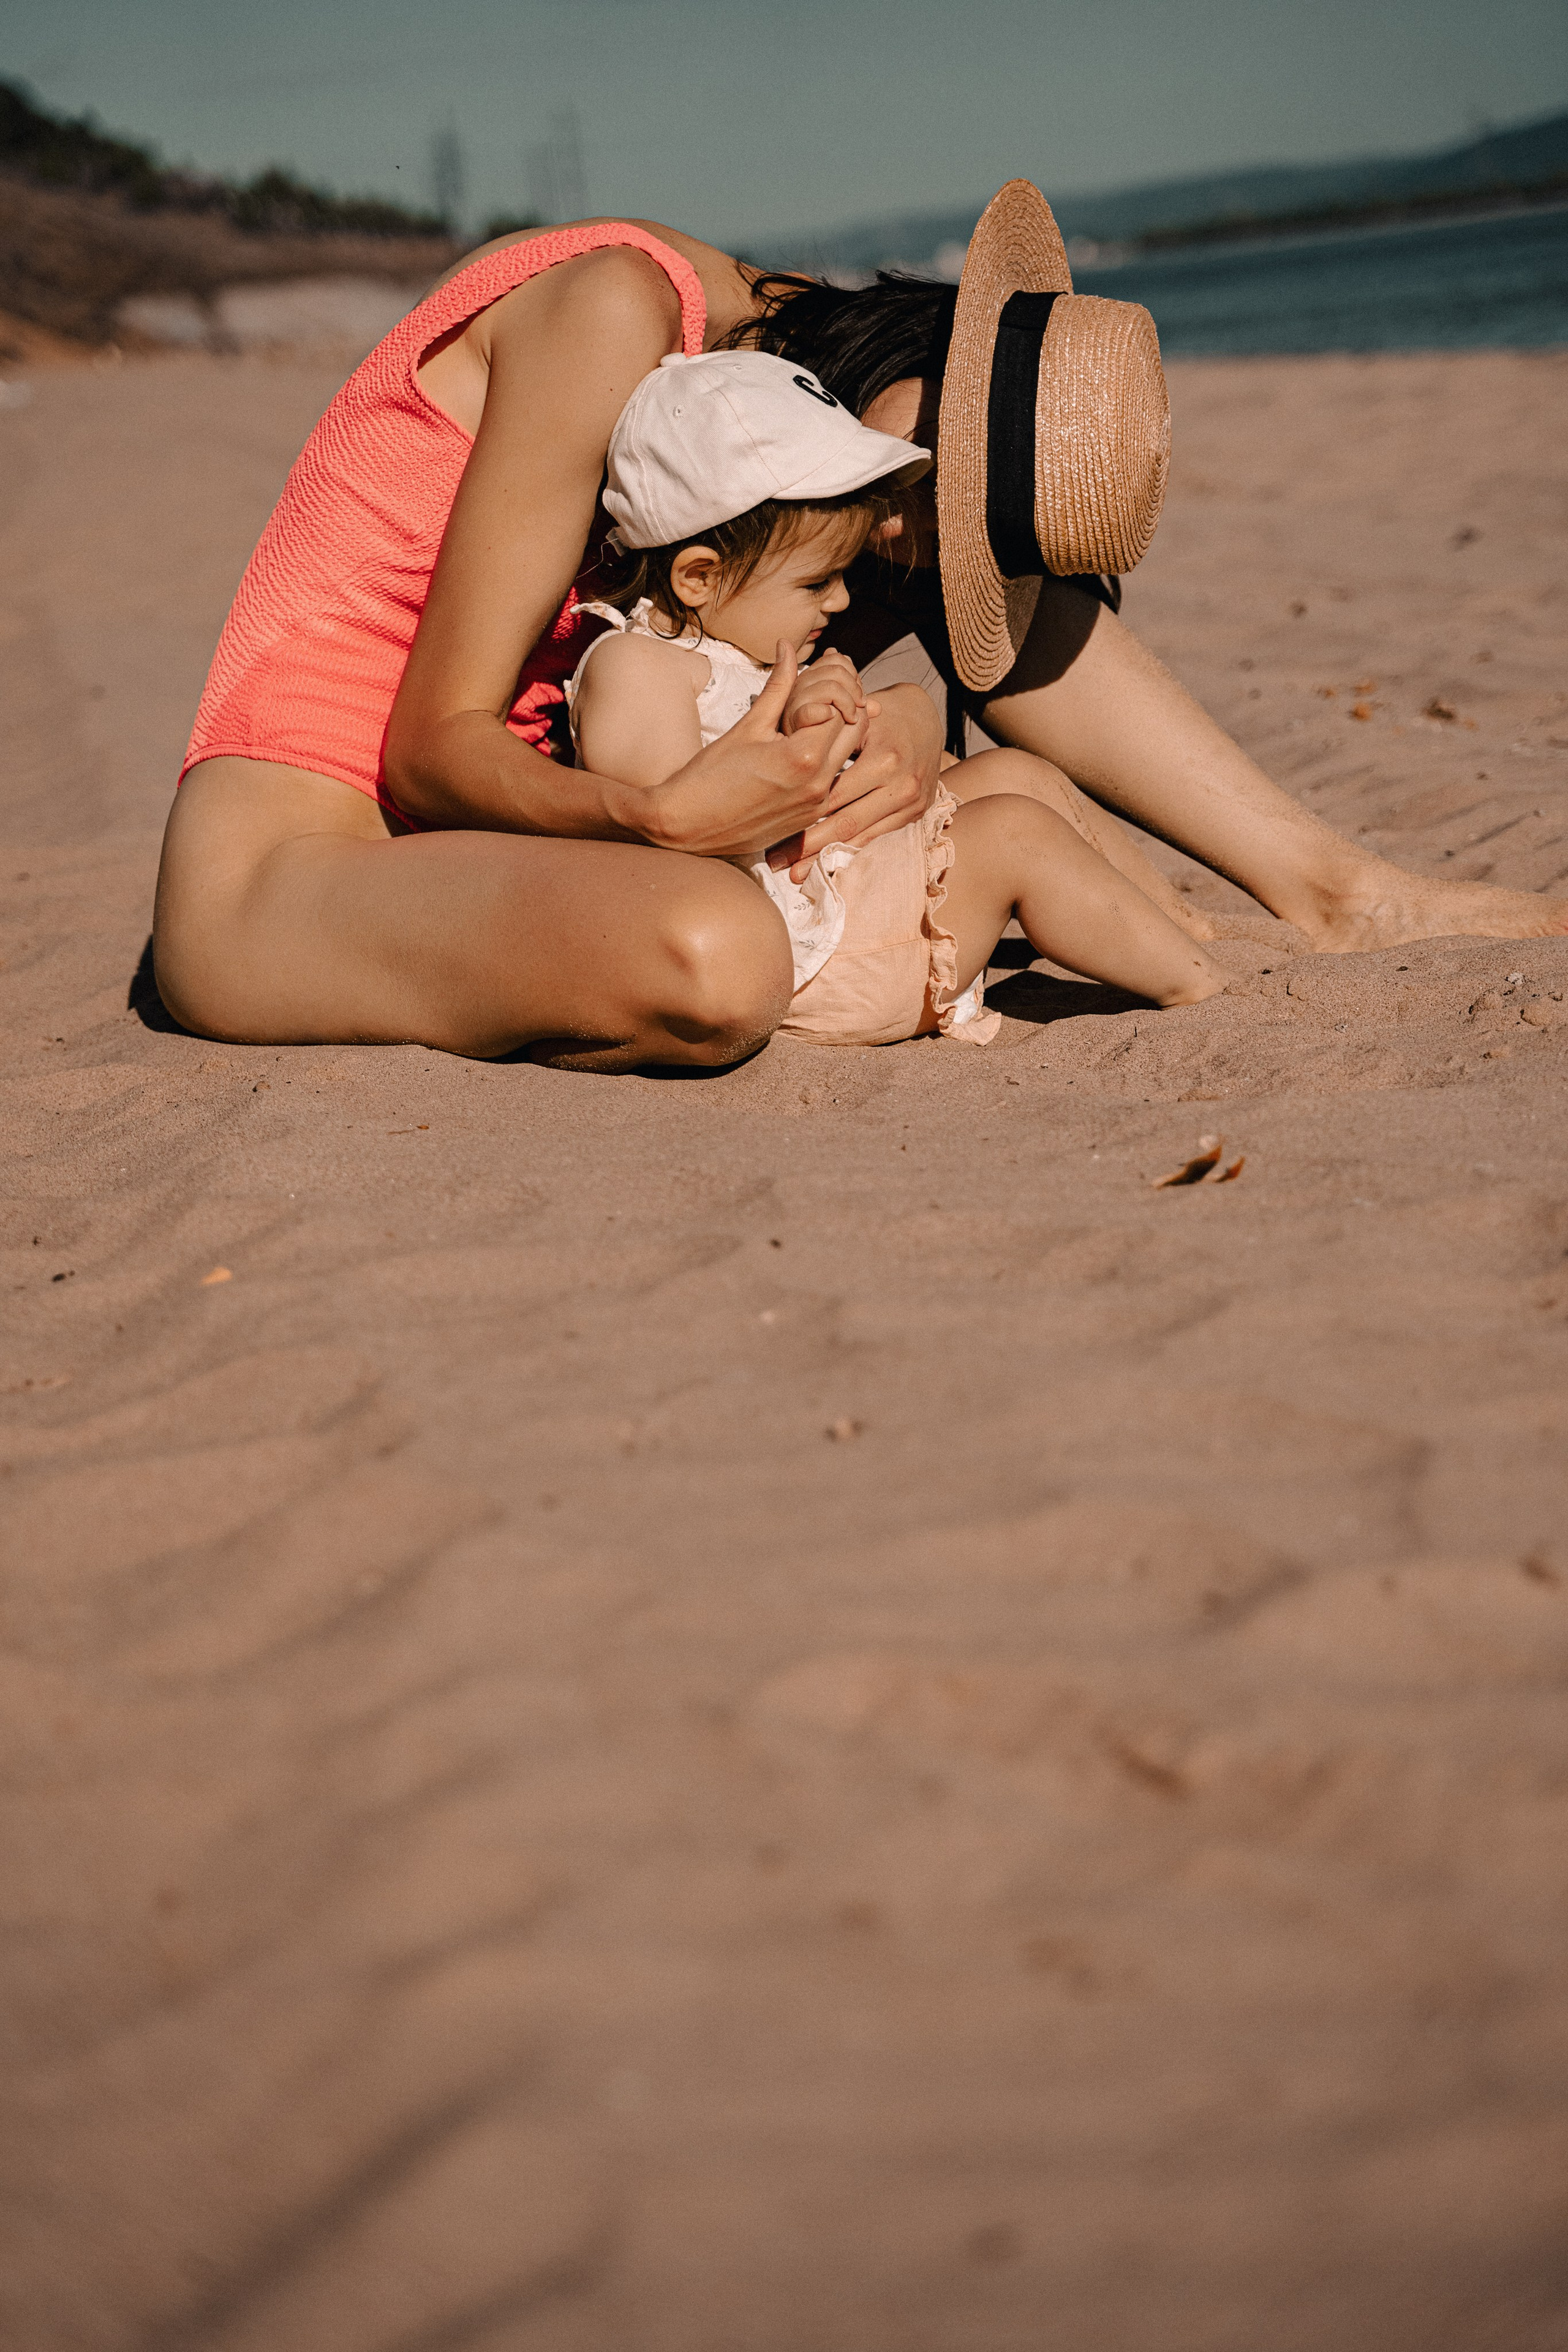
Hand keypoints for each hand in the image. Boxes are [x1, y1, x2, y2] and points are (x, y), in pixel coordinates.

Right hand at [632, 641, 870, 862]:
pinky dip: (830, 759)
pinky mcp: (812, 818)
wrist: (687, 827)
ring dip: (840, 731)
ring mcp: (818, 805)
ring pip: (850, 756)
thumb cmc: (709, 776)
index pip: (840, 705)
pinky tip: (806, 747)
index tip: (816, 676)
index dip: (831, 684)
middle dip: (844, 703)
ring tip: (813, 717)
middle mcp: (819, 784)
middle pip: (855, 729)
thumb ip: (778, 686)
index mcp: (804, 757)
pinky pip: (835, 779)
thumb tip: (787, 647)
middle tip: (821, 691)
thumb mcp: (747, 726)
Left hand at [785, 682, 942, 878]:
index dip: (801, 818)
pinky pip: (878, 838)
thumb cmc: (880, 714)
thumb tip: (788, 763)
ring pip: (861, 837)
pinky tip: (827, 866)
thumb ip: (827, 740)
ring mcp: (912, 804)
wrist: (927, 718)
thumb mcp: (855, 720)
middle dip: (809, 847)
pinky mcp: (916, 814)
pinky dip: (850, 852)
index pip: (835, 797)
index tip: (773, 835)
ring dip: (827, 858)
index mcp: (885, 759)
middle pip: (846, 824)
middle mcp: (901, 785)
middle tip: (777, 863)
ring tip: (796, 874)